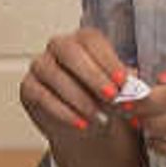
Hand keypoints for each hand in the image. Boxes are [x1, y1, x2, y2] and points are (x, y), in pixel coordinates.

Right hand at [18, 26, 135, 139]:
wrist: (86, 126)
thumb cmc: (104, 100)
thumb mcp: (121, 91)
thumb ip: (127, 85)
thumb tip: (137, 84)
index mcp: (83, 40)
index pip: (92, 40)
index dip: (108, 60)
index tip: (125, 82)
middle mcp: (58, 46)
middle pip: (70, 51)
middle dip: (93, 75)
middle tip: (112, 97)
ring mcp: (40, 65)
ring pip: (54, 74)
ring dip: (79, 98)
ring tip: (100, 118)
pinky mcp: (28, 87)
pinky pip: (41, 96)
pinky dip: (63, 111)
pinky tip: (81, 124)